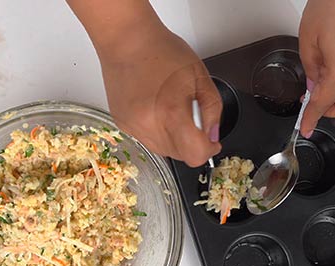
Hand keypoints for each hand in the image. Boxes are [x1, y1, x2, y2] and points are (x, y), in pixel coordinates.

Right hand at [66, 0, 221, 165]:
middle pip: (179, 155)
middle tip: (192, 117)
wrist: (127, 41)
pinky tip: (155, 108)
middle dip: (191, 142)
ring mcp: (133, 127)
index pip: (194, 154)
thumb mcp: (200, 76)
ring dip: (174, 139)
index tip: (211, 141)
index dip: (208, 150)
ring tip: (170, 109)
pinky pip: (146, 139)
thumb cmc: (163, 51)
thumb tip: (212, 135)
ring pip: (162, 150)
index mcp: (171, 112)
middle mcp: (149, 125)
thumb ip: (212, 109)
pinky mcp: (122, 124)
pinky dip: (156, 131)